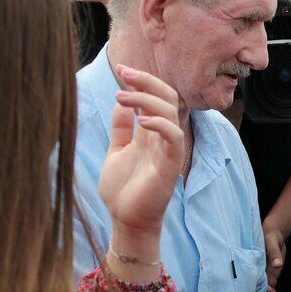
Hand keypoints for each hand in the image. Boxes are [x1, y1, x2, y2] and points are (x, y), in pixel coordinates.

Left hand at [99, 65, 182, 239]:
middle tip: (124, 73)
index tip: (122, 70)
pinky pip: (173, 138)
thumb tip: (122, 101)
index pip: (156, 98)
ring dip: (146, 99)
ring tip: (122, 96)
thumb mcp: (117, 150)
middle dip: (147, 81)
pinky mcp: (170, 166)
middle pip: (167, 98)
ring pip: (170, 112)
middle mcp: (162, 138)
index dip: (142, 81)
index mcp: (151, 133)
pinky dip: (160, 124)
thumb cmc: (122, 190)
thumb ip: (121, 128)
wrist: (125, 220)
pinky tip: (141, 120)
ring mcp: (168, 151)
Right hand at [261, 220, 290, 291]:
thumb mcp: (271, 242)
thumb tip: (277, 264)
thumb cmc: (269, 236)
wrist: (274, 233)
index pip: (256, 282)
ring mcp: (266, 277)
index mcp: (255, 267)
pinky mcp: (272, 276)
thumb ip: (274, 253)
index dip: (263, 290)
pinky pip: (274, 290)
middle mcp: (259, 274)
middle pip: (263, 291)